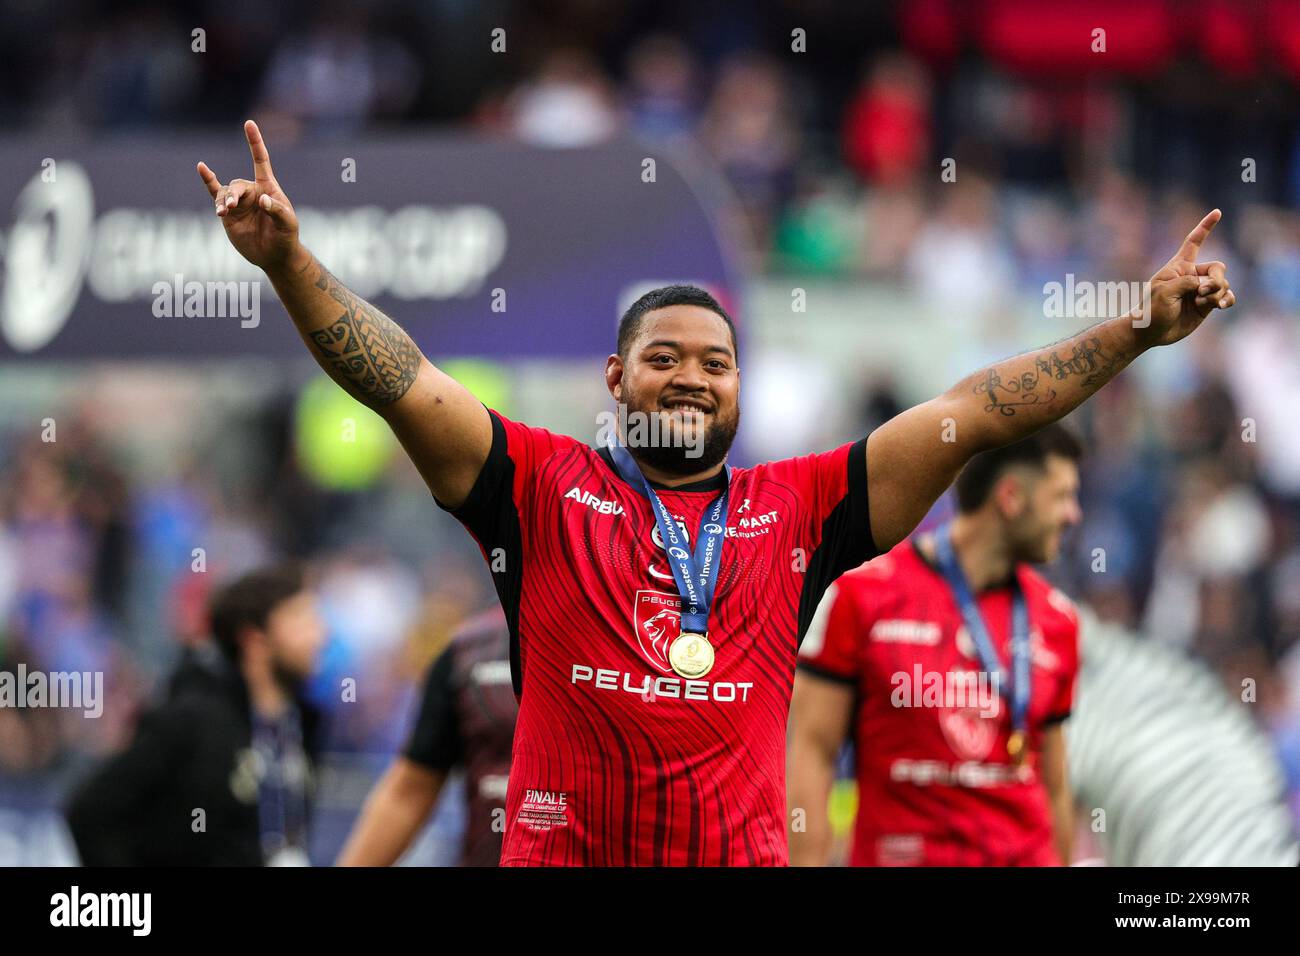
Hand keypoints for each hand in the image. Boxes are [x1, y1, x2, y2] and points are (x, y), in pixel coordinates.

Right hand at [197, 120, 300, 270]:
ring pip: (225, 193)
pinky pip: (215, 194)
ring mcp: (239, 202)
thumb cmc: (286, 237)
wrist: (274, 256)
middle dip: (233, 195)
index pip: (260, 161)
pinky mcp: (228, 214)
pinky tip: (202, 168)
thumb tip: (261, 200)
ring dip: (222, 201)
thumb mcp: (288, 224)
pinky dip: (208, 181)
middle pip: (238, 185)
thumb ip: (277, 210)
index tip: (249, 124)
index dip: (255, 143)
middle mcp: (252, 192)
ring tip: (223, 212)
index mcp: (268, 188)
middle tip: (230, 207)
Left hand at [1138, 208, 1236, 347]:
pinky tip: (1222, 305)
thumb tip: (1207, 285)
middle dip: (1216, 278)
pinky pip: (1226, 297)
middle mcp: (1192, 276)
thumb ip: (1187, 283)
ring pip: (1223, 284)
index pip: (1194, 242)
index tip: (1217, 212)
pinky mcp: (1206, 305)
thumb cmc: (1151, 310)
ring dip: (1218, 292)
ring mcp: (1200, 290)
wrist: (1150, 333)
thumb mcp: (1164, 292)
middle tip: (1203, 290)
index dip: (1205, 227)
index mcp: (1179, 266)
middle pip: (1217, 268)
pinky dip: (1227, 299)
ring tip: (1205, 302)